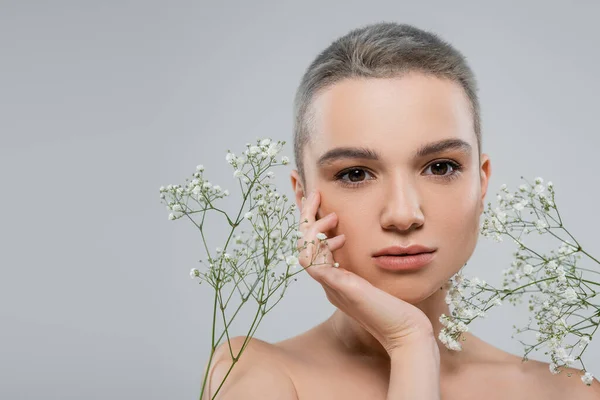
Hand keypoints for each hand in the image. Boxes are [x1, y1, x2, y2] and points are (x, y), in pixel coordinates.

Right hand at [297, 190, 434, 355]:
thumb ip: (373, 260)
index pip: (315, 246)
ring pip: (303, 252)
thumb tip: (377, 238)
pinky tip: (339, 238)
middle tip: (314, 195)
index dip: (312, 222)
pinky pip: (312, 263)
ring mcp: (331, 286)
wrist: (407, 332)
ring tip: (333, 216)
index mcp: (337, 279)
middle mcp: (329, 282)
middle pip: (303, 245)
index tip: (318, 199)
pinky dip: (319, 244)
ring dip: (313, 229)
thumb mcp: (381, 274)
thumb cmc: (401, 306)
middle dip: (305, 217)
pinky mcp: (337, 287)